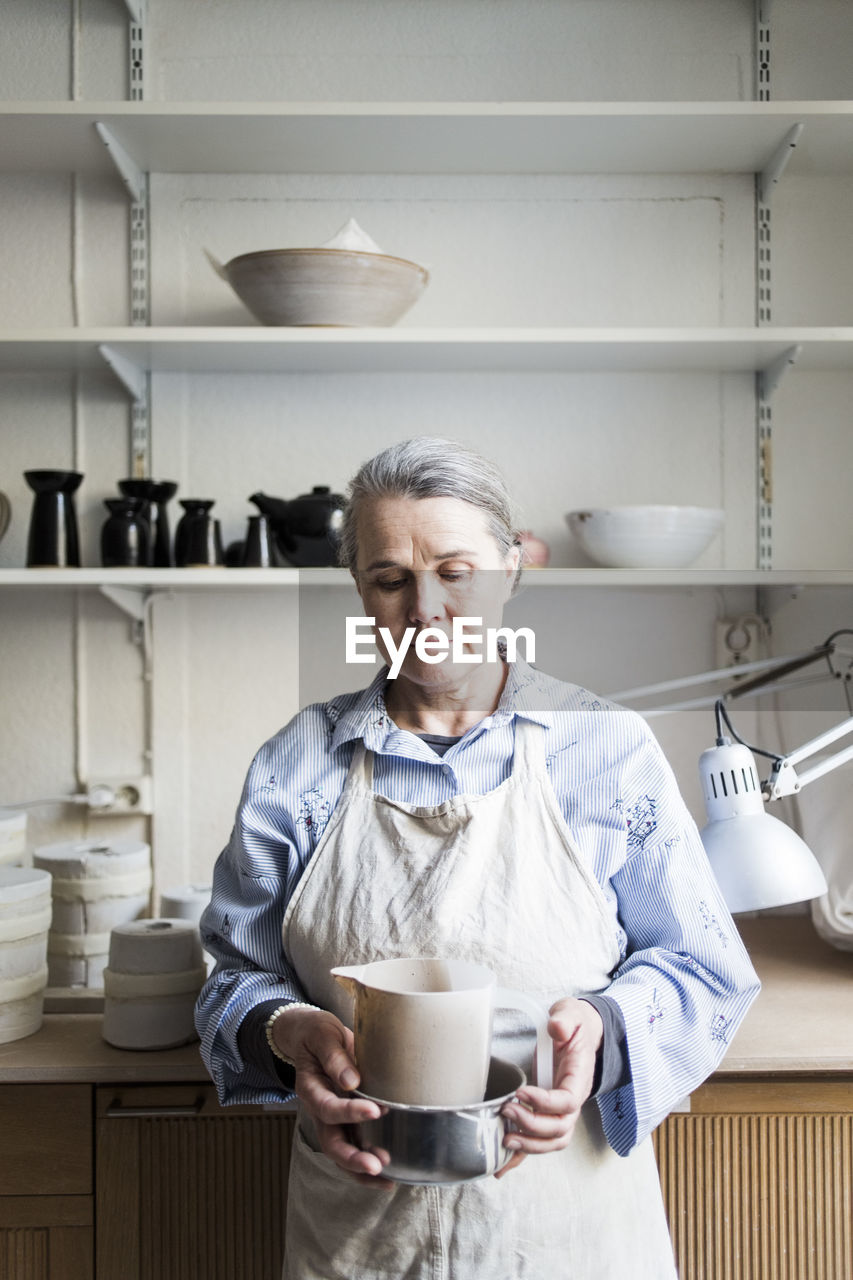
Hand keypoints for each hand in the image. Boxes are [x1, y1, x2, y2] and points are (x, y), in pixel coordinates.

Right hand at [271, 1006, 393, 1188]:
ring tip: (387, 1179)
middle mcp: (319, 1110)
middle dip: (352, 1158)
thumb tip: (351, 1081)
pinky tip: (389, 1176)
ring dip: (361, 1169)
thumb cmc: (318, 1034)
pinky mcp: (345, 1121)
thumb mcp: (323, 1034)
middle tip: (376, 1165)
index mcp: (310, 1088)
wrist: (312, 1036)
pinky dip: (367, 1165)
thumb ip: (335, 1056)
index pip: (327, 1107)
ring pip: (341, 1153)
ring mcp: (331, 1119)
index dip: (348, 1112)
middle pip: (330, 1142)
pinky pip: (353, 1146)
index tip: (374, 1110)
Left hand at [495, 996, 603, 1178]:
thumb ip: (565, 1019)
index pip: (568, 1101)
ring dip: (529, 1146)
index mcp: (579, 1078)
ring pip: (551, 1142)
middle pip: (560, 1128)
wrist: (579, 1033)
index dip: (545, 1102)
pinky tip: (501, 1166)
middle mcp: (573, 1100)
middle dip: (532, 1126)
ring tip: (504, 1140)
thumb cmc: (573, 1025)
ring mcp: (561, 1111)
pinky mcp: (547, 1114)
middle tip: (506, 1112)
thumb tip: (556, 1028)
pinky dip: (520, 1157)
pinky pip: (537, 1141)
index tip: (521, 1092)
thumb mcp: (570, 1013)